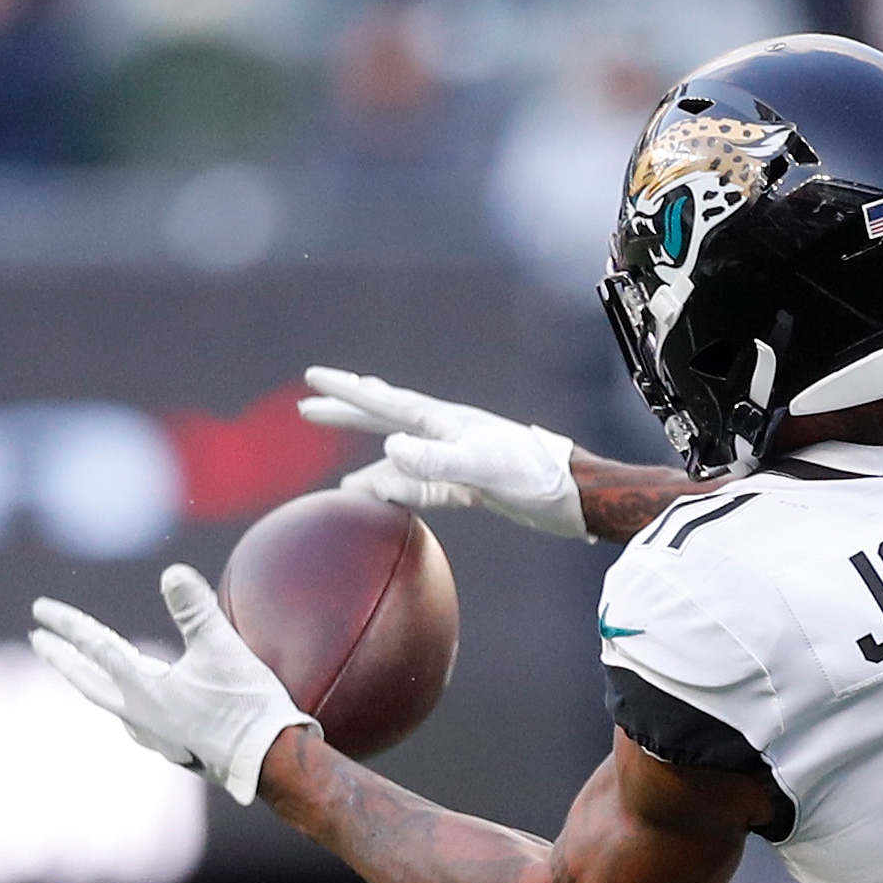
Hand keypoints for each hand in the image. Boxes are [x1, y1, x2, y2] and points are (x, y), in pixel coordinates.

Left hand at [29, 567, 307, 801]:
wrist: (273, 764)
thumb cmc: (247, 707)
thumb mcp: (224, 649)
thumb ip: (195, 610)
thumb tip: (172, 572)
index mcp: (143, 690)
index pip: (95, 648)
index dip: (67, 624)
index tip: (40, 610)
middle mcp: (139, 716)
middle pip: (88, 682)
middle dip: (62, 659)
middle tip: (39, 642)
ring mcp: (155, 737)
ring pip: (110, 704)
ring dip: (92, 683)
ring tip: (84, 672)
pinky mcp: (175, 750)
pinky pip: (136, 722)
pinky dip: (125, 705)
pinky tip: (136, 709)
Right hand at [304, 367, 589, 537]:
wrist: (573, 497)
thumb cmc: (532, 476)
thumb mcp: (481, 466)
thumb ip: (435, 460)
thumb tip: (388, 448)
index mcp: (443, 422)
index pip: (384, 402)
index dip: (347, 392)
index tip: (313, 378)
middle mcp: (446, 436)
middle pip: (385, 420)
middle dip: (347, 415)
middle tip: (308, 408)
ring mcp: (457, 461)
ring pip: (401, 462)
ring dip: (369, 468)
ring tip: (340, 483)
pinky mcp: (469, 487)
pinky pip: (422, 489)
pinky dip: (399, 494)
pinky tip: (388, 504)